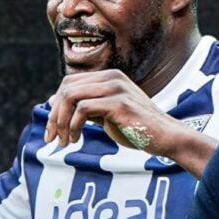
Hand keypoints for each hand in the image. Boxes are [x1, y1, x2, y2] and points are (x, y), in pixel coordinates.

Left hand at [45, 69, 177, 153]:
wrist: (166, 137)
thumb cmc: (137, 127)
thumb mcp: (107, 114)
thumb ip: (86, 107)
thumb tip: (54, 103)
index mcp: (109, 77)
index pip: (69, 82)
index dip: (55, 105)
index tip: (52, 129)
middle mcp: (112, 77)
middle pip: (66, 88)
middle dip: (54, 115)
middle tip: (53, 138)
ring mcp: (116, 88)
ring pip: (71, 96)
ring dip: (61, 122)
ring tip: (64, 141)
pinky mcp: (120, 103)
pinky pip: (83, 109)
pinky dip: (73, 126)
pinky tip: (77, 139)